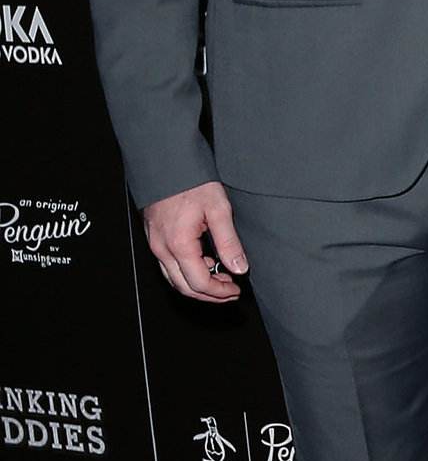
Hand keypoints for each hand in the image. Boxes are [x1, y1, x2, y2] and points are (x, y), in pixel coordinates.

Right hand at [143, 181, 246, 302]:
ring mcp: (155, 245)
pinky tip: (205, 264)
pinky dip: (187, 272)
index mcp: (179, 245)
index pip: (199, 283)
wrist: (167, 166)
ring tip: (221, 279)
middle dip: (209, 294)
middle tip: (230, 290)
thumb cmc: (191, 183)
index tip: (235, 290)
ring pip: (174, 279)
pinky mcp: (155, 239)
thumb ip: (229, 242)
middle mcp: (162, 249)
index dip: (219, 292)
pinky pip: (169, 266)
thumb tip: (239, 267)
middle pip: (184, 287)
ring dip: (197, 285)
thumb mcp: (219, 209)